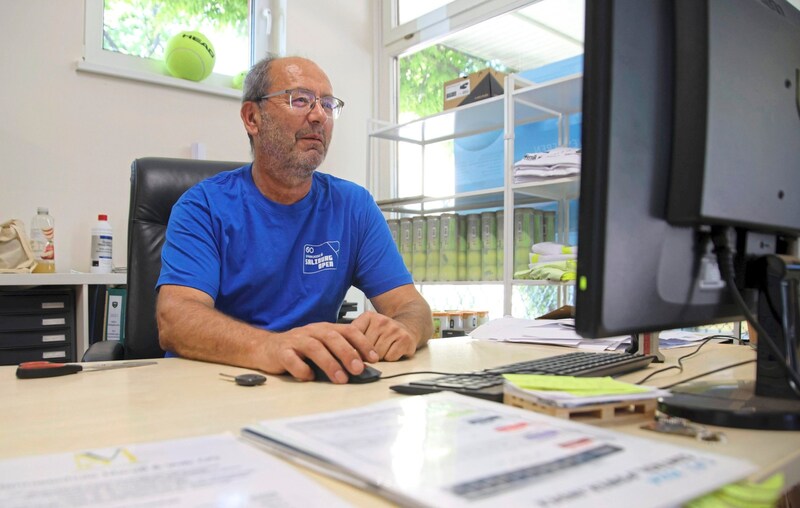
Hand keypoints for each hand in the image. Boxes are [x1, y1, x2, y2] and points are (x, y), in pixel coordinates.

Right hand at [259, 322, 379, 383]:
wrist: (265, 347)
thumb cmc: (298, 348)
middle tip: (358, 369)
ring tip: (340, 378)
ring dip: (330, 363)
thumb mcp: (321, 346)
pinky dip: (301, 369)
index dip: (362, 343)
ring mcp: (296, 340)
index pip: (348, 330)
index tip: (374, 358)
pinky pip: (292, 359)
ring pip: (315, 348)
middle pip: (332, 338)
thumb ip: (338, 353)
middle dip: (348, 353)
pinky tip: (308, 377)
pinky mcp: (281, 352)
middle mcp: (312, 331)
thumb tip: (362, 367)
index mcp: (325, 328)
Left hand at [351, 311, 418, 360]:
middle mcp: (381, 320)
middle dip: (367, 354)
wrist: (408, 326)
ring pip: (378, 355)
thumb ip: (353, 338)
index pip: (353, 336)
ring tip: (384, 349)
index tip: (352, 353)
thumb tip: (345, 355)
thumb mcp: (366, 329)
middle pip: (365, 348)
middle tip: (373, 350)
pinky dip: (391, 358)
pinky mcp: (405, 339)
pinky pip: (390, 357)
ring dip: (380, 357)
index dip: (352, 348)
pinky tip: (393, 350)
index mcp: (368, 317)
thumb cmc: (384, 332)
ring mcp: (394, 329)